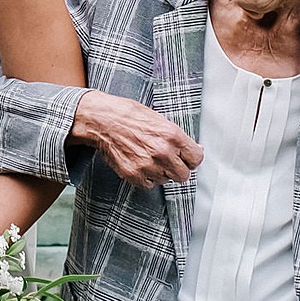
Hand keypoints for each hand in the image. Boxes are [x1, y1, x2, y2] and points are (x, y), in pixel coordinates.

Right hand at [71, 89, 203, 185]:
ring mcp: (148, 166)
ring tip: (149, 157)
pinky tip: (141, 163)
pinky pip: (150, 184)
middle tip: (169, 160)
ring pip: (166, 180)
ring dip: (161, 172)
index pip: (196, 159)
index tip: (187, 158)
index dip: (191, 158)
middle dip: (178, 168)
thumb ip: (178, 137)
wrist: (103, 121)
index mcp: (172, 136)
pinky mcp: (134, 175)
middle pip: (184, 175)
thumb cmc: (129, 116)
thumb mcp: (160, 120)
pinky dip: (147, 177)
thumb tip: (193, 149)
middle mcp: (163, 153)